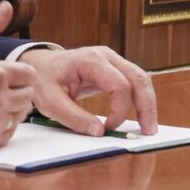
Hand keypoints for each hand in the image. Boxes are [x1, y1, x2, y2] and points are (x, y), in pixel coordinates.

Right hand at [0, 1, 36, 152]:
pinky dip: (1, 125)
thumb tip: (7, 7)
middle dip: (17, 89)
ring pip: (21, 114)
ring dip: (11, 107)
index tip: (6, 74)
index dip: (20, 73)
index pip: (30, 74)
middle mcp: (0, 99)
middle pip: (28, 94)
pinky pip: (9, 132)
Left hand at [19, 45, 158, 136]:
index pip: (119, 85)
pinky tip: (142, 115)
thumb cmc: (44, 80)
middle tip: (150, 131)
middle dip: (147, 106)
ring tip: (149, 126)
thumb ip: (73, 118)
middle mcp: (106, 56)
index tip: (109, 128)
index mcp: (91, 61)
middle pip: (138, 78)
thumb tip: (99, 132)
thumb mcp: (50, 102)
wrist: (40, 65)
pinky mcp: (114, 68)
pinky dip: (140, 99)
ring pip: (141, 79)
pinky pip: (134, 81)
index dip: (120, 110)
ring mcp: (112, 60)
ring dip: (147, 103)